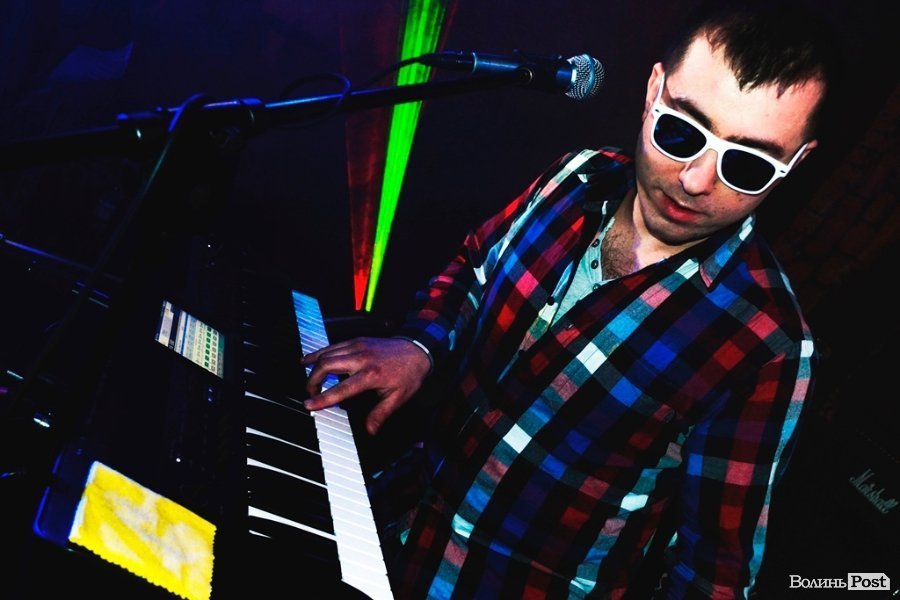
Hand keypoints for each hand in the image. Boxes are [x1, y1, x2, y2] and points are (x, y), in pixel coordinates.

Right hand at [302, 337, 430, 434]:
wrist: (417, 349)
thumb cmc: (409, 373)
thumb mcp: (398, 398)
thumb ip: (381, 414)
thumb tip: (370, 430)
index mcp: (371, 375)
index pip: (341, 388)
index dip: (323, 398)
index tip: (309, 405)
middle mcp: (361, 358)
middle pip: (326, 366)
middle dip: (312, 381)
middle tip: (310, 394)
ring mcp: (358, 346)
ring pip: (326, 353)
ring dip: (313, 367)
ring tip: (308, 381)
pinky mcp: (356, 341)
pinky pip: (332, 346)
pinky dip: (319, 353)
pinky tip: (310, 360)